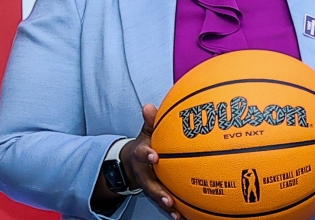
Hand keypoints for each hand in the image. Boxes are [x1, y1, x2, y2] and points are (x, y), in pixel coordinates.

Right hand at [119, 104, 179, 219]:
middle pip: (148, 184)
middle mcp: (143, 173)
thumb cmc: (145, 143)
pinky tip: (184, 216)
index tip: (154, 155)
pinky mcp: (156, 191)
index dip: (146, 154)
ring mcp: (148, 184)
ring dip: (166, 205)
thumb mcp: (145, 131)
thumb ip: (149, 121)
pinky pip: (165, 201)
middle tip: (167, 198)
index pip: (141, 153)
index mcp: (140, 155)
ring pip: (156, 196)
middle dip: (157, 191)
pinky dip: (173, 209)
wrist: (130, 161)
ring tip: (177, 214)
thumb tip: (148, 106)